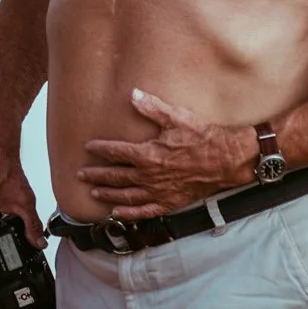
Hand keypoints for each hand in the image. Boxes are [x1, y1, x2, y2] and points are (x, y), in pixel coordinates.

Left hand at [76, 89, 254, 219]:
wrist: (227, 160)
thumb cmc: (202, 137)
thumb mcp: (176, 118)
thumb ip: (151, 107)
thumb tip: (133, 94)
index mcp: (148, 155)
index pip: (116, 152)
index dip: (100, 149)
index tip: (87, 147)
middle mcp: (149, 176)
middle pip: (115, 176)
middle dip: (96, 174)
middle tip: (80, 174)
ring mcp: (159, 192)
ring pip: (126, 196)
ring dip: (108, 194)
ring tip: (94, 192)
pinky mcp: (170, 202)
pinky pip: (145, 211)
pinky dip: (129, 214)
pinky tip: (117, 214)